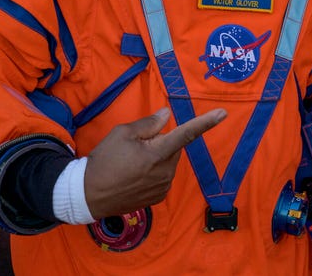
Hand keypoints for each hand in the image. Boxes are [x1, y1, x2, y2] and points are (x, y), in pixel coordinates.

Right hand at [84, 106, 225, 217]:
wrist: (88, 195)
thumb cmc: (104, 160)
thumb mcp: (122, 134)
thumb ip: (148, 124)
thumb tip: (167, 115)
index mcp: (158, 153)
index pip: (186, 133)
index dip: (206, 122)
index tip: (223, 113)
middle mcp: (166, 171)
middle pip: (173, 148)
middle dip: (161, 143)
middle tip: (136, 147)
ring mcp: (163, 187)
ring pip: (168, 163)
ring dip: (157, 159)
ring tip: (130, 164)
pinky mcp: (158, 198)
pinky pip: (163, 178)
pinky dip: (154, 173)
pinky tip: (133, 177)